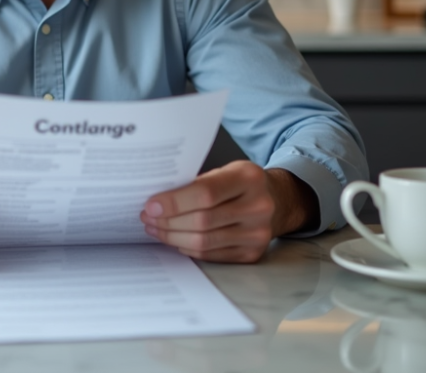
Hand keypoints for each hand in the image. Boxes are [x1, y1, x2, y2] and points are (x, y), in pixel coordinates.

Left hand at [140, 161, 315, 262]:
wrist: (277, 201)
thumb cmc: (241, 184)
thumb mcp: (225, 171)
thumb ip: (196, 183)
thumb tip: (156, 200)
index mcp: (248, 177)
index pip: (205, 193)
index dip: (174, 202)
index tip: (151, 205)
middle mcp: (258, 206)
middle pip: (202, 221)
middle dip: (168, 221)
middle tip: (148, 217)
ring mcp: (258, 233)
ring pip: (204, 242)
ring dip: (173, 237)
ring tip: (156, 229)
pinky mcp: (253, 254)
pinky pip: (211, 255)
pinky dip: (188, 248)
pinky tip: (175, 239)